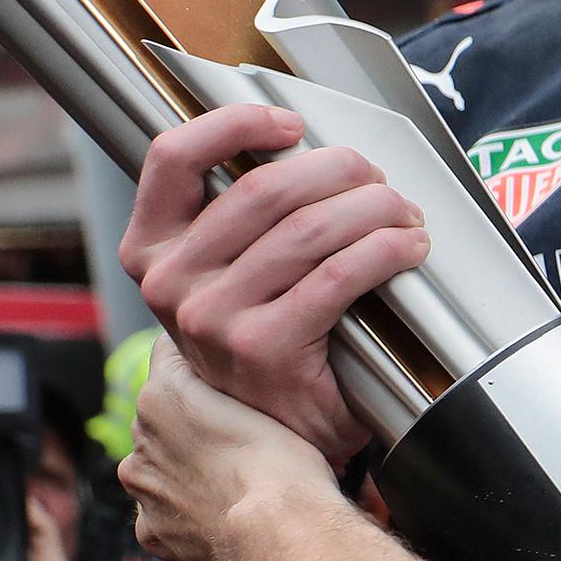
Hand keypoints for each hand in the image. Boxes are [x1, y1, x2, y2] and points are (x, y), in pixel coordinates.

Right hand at [118, 104, 429, 463]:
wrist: (273, 436)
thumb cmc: (262, 340)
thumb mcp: (228, 273)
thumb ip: (242, 217)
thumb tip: (305, 145)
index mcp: (153, 249)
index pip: (173, 157)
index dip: (235, 124)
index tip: (291, 124)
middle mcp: (171, 282)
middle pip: (264, 188)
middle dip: (338, 169)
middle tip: (377, 179)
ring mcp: (211, 318)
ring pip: (309, 228)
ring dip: (374, 208)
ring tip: (403, 214)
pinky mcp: (262, 349)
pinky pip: (338, 275)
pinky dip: (385, 251)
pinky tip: (408, 249)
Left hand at [120, 334, 344, 560]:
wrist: (280, 532)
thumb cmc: (283, 461)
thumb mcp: (268, 392)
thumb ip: (232, 374)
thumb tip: (230, 367)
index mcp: (160, 396)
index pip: (172, 356)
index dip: (207, 364)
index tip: (233, 380)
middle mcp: (139, 440)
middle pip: (165, 415)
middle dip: (194, 420)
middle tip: (241, 434)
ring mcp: (143, 490)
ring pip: (163, 464)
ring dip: (188, 465)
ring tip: (235, 477)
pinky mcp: (152, 532)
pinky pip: (167, 511)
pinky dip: (188, 509)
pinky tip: (223, 510)